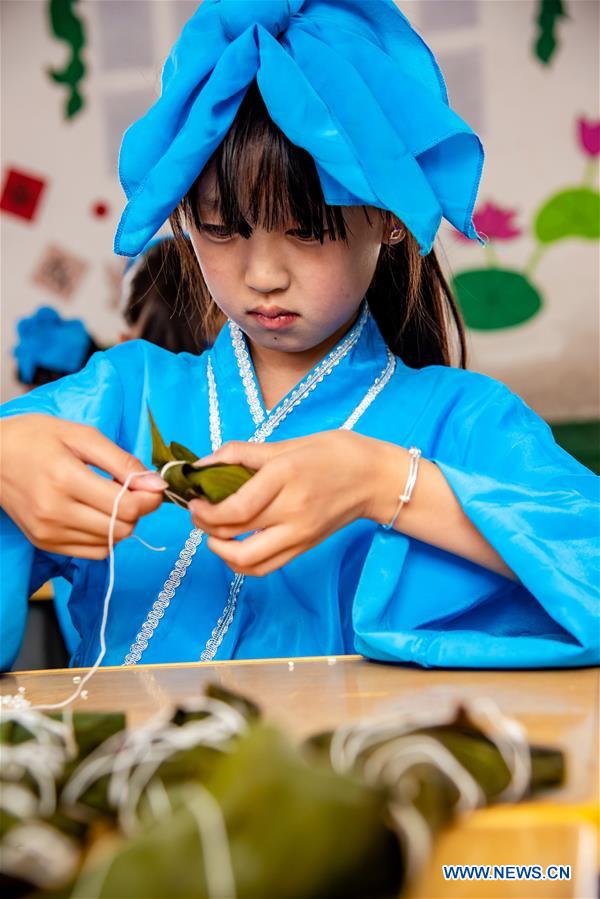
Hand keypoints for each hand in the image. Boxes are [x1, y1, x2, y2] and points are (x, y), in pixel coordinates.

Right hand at [1, 414, 165, 558]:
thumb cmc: (36, 438)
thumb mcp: (82, 436)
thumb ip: (122, 461)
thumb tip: (157, 484)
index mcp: (65, 479)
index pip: (126, 507)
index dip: (150, 499)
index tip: (151, 485)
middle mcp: (55, 512)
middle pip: (122, 528)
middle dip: (137, 510)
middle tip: (129, 489)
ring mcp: (48, 533)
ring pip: (111, 543)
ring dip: (121, 523)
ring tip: (109, 499)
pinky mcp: (45, 544)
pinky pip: (93, 552)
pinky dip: (105, 536)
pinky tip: (95, 514)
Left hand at [188, 430, 380, 576]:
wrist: (375, 479)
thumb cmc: (334, 453)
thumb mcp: (288, 444)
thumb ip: (243, 454)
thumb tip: (203, 463)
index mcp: (285, 476)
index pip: (235, 507)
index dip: (205, 511)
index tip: (193, 500)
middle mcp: (292, 510)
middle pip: (234, 533)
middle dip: (205, 526)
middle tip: (197, 512)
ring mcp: (300, 534)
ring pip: (246, 560)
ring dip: (219, 551)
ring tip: (212, 533)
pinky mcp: (304, 547)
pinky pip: (264, 567)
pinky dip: (240, 562)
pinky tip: (233, 545)